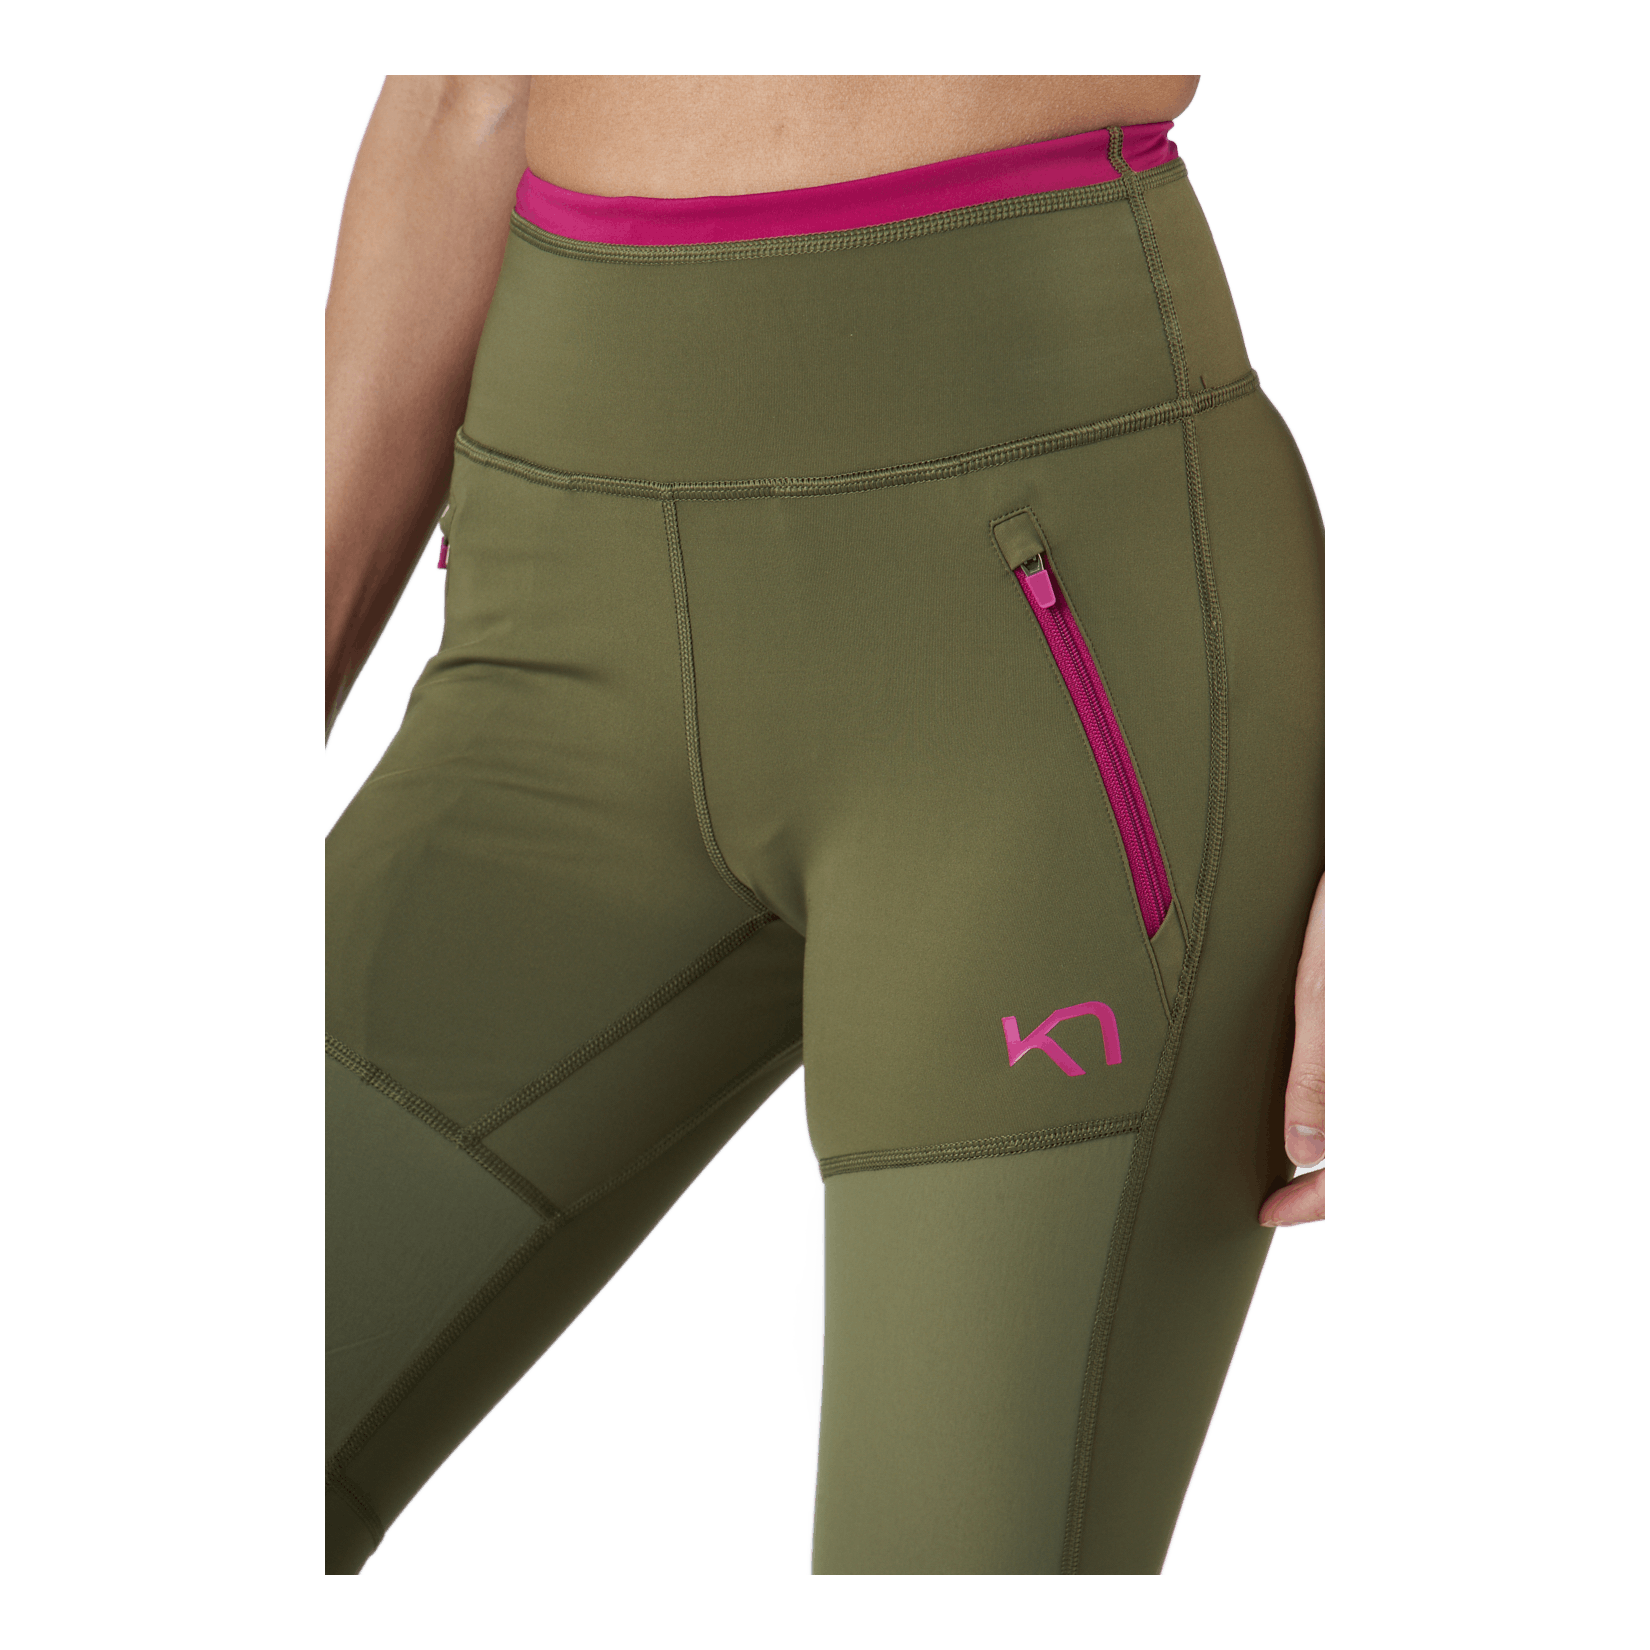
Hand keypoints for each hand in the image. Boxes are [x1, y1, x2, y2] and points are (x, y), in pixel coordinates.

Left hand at [1259, 872, 1322, 1228]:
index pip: (1345, 1169)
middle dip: (1330, 1185)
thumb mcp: (1322, 991)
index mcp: (1353, 1057)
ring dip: (1338, 1155)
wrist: (1338, 846)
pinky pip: (1347, 1089)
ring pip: (1351, 1123)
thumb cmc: (1338, 914)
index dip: (1316, 1203)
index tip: (1271, 1212)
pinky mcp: (1344, 1017)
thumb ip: (1314, 1073)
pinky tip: (1320, 1117)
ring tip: (1301, 1170)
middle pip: (1351, 1148)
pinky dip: (1336, 1108)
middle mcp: (1361, 1061)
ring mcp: (1356, 1039)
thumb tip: (1299, 1149)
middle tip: (1285, 1202)